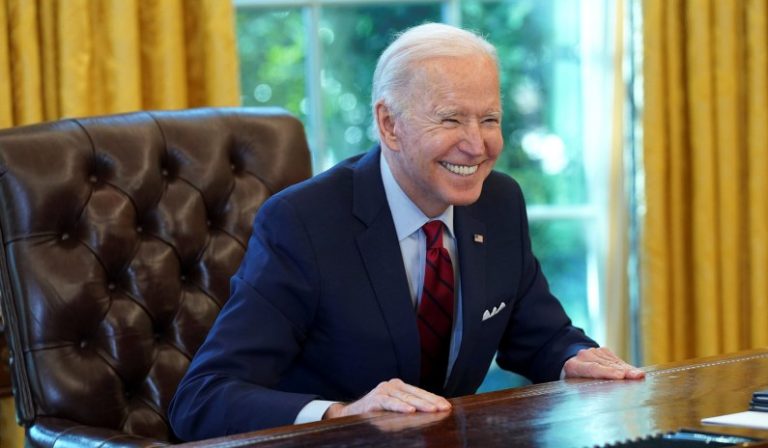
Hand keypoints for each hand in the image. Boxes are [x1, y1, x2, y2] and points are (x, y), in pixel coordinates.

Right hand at [323, 378, 451, 418]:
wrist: (349, 414)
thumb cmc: (375, 412)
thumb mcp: (394, 407)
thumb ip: (408, 406)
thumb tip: (432, 412)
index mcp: (399, 386)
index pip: (421, 392)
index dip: (434, 399)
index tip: (447, 406)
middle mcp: (392, 385)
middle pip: (416, 394)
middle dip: (432, 402)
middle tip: (444, 408)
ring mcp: (383, 391)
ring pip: (406, 398)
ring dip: (420, 404)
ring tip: (433, 410)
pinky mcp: (375, 399)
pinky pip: (390, 404)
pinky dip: (400, 407)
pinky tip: (410, 411)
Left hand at [563, 347, 644, 379]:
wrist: (572, 360)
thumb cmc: (577, 379)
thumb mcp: (579, 385)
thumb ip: (592, 387)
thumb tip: (613, 386)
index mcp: (574, 366)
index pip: (592, 368)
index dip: (607, 371)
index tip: (620, 375)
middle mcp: (584, 356)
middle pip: (606, 365)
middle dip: (622, 371)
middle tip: (637, 377)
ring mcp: (593, 351)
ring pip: (613, 362)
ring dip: (626, 369)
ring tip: (638, 376)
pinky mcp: (604, 350)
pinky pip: (617, 360)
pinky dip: (625, 367)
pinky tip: (633, 372)